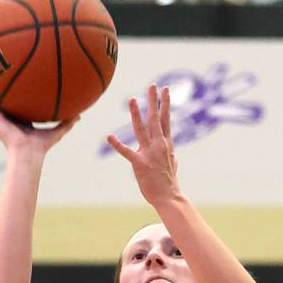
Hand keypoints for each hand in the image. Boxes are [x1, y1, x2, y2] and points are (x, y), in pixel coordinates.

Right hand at [0, 85, 78, 155]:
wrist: (28, 154)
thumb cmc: (42, 146)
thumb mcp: (57, 132)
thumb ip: (67, 123)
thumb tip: (80, 115)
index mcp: (25, 121)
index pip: (23, 105)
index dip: (23, 95)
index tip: (24, 83)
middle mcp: (13, 118)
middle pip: (8, 100)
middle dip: (4, 89)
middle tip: (1, 73)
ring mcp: (3, 118)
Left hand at [106, 84, 179, 206]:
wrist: (169, 197)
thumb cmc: (169, 182)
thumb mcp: (173, 164)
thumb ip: (171, 155)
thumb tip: (173, 153)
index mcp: (166, 144)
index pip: (166, 120)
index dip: (165, 104)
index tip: (165, 90)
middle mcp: (159, 145)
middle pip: (156, 119)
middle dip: (154, 101)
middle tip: (153, 85)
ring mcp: (149, 153)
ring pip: (142, 130)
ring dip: (136, 114)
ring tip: (132, 99)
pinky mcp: (140, 164)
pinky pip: (127, 152)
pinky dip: (117, 144)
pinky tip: (109, 136)